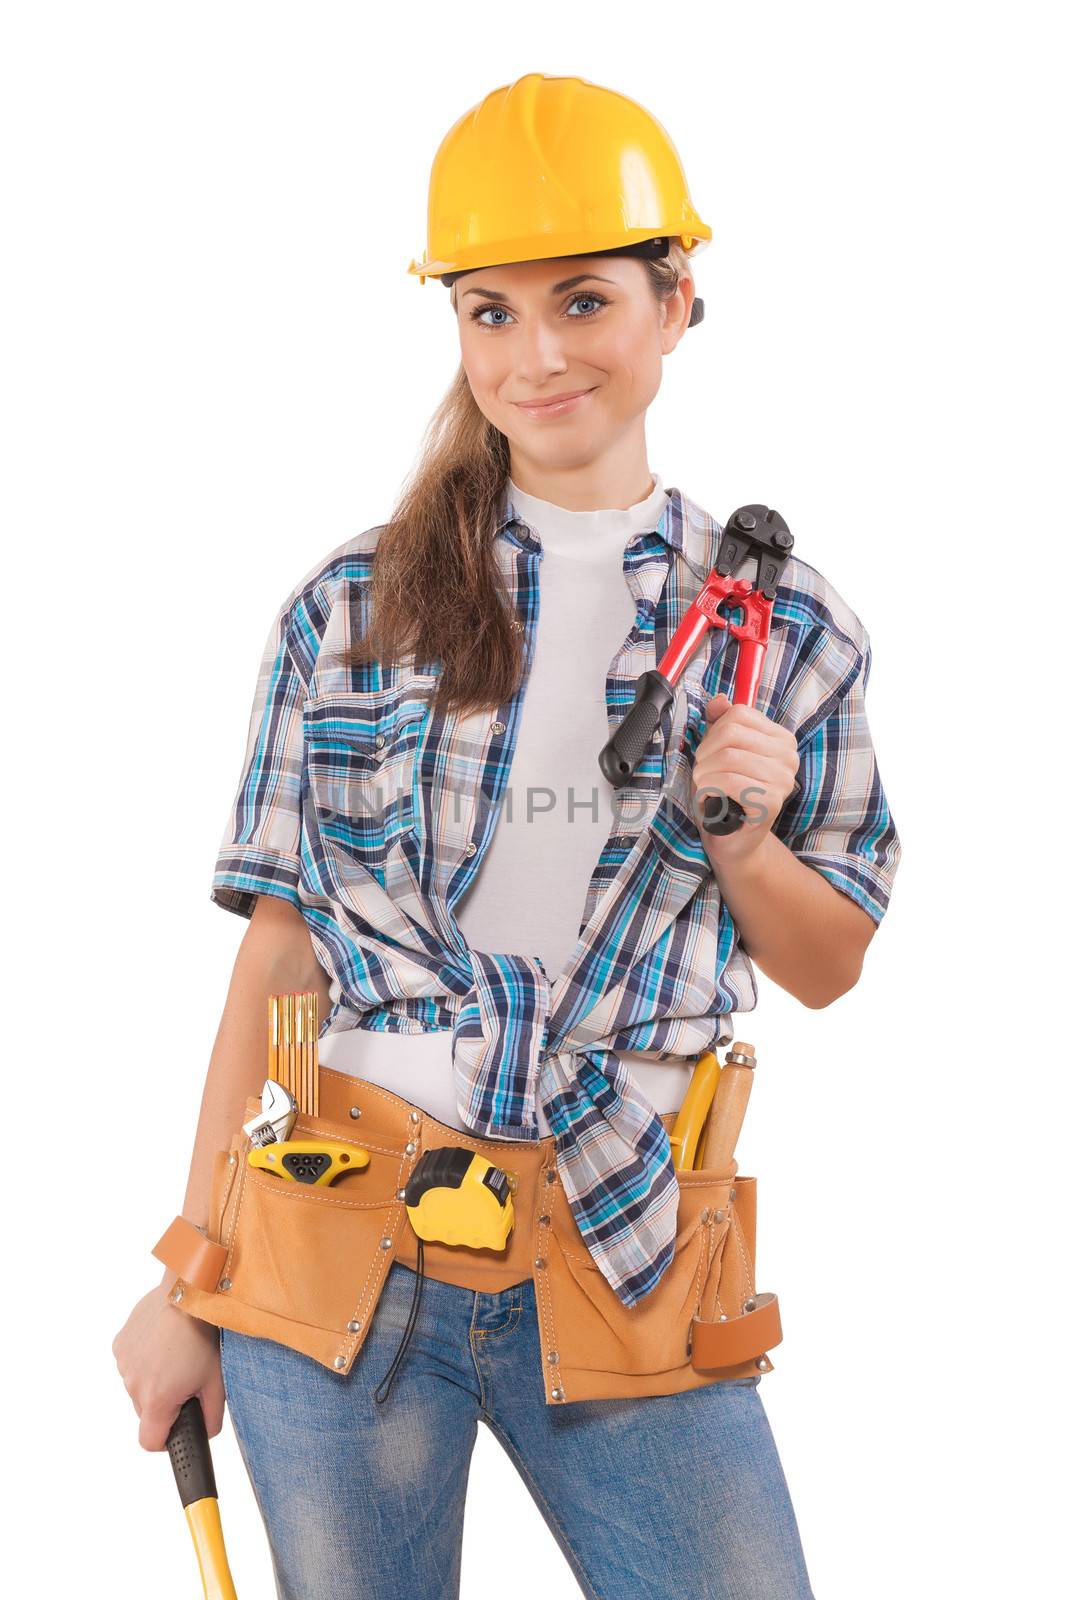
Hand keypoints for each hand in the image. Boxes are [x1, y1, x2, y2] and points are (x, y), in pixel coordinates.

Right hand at [112, 1282, 223, 1451]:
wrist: (188, 1292)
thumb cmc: (204, 1335)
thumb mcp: (217, 1381)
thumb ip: (211, 1417)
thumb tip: (206, 1434)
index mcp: (156, 1400)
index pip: (149, 1442)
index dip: (165, 1439)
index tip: (178, 1425)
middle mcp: (133, 1384)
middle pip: (145, 1411)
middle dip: (164, 1403)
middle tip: (187, 1378)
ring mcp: (124, 1362)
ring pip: (138, 1385)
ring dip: (153, 1378)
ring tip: (177, 1354)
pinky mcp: (120, 1343)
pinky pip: (132, 1361)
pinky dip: (145, 1358)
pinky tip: (164, 1341)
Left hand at [691, 693, 799, 864]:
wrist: (733, 839)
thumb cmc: (725, 794)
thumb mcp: (719, 752)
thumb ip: (720, 723)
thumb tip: (719, 700)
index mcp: (780, 739)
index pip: (738, 714)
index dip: (713, 732)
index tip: (709, 753)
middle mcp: (788, 757)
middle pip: (731, 734)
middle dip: (706, 754)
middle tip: (704, 773)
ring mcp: (782, 780)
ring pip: (728, 757)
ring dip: (705, 773)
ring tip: (707, 786)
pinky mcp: (770, 802)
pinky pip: (730, 781)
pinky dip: (709, 789)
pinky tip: (711, 799)